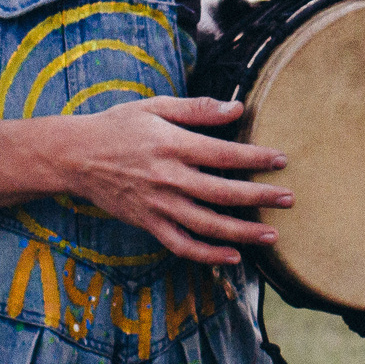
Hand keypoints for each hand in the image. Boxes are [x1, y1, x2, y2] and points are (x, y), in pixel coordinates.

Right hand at [36, 96, 292, 265]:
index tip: (281, 160)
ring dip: (242, 232)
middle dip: (259, 198)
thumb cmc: (119, 126)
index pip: (224, 154)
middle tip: (289, 199)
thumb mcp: (156, 106)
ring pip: (207, 225)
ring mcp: (158, 205)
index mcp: (172, 145)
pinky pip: (182, 245)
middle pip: (222, 193)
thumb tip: (236, 108)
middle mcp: (168, 178)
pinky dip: (208, 255)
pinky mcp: (148, 223)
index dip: (255, 158)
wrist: (76, 156)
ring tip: (271, 235)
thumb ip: (197, 109)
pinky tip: (233, 257)